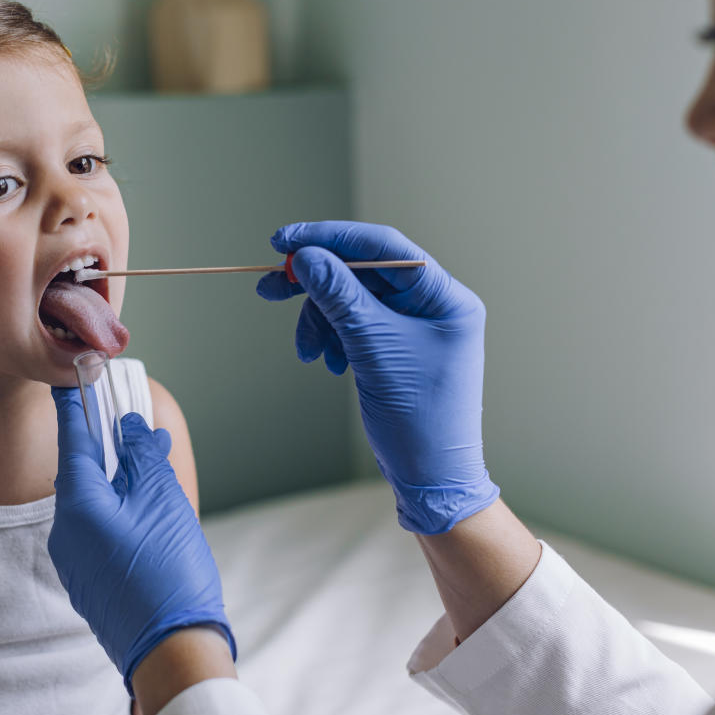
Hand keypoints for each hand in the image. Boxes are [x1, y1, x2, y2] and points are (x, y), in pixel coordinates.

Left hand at [49, 387, 234, 691]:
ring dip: (120, 480)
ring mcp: (74, 561)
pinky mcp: (90, 582)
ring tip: (153, 462)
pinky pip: (100, 532)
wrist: (172, 652)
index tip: (70, 378)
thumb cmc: (169, 572)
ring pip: (94, 504)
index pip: (72, 441)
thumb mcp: (162, 500)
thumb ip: (143, 457)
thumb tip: (130, 428)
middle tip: (129, 420)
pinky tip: (148, 507)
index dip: (75, 406)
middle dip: (107, 446)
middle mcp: (66, 532)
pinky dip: (121, 510)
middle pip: (82, 473)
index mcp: (78, 505)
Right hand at [256, 220, 498, 533]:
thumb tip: (307, 257)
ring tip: (307, 352)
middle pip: (362, 272)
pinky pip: (353, 325)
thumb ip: (341, 297)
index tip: (285, 241)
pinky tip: (326, 362)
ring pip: (351, 300)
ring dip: (320, 320)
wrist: (430, 477)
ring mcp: (414, 327)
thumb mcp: (374, 350)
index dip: (331, 238)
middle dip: (316, 283)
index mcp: (444, 297)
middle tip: (271, 287)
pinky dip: (332, 338)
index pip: (383, 246)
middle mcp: (432, 305)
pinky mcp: (395, 347)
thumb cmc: (418, 418)